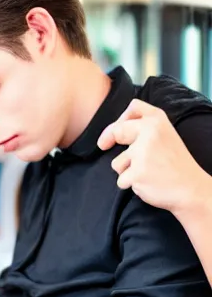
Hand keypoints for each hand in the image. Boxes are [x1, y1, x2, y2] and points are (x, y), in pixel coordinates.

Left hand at [97, 99, 208, 214]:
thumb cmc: (175, 164)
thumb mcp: (165, 136)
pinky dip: (130, 184)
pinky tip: (147, 182)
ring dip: (125, 170)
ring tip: (147, 172)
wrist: (191, 189)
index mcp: (158, 121)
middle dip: (107, 139)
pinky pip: (121, 180)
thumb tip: (110, 133)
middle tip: (105, 146)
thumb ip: (144, 128)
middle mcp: (149, 133)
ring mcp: (142, 153)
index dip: (121, 118)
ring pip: (117, 162)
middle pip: (117, 131)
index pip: (134, 107)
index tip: (115, 130)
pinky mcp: (137, 172)